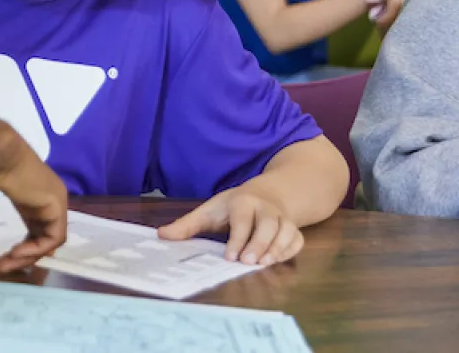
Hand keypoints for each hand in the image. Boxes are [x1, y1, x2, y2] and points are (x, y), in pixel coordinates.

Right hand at [0, 128, 67, 272]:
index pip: (37, 225)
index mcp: (30, 191)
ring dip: (27, 256)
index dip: (24, 245)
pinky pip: (54, 238)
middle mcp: (46, 195)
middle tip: (1, 267)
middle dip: (24, 255)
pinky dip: (35, 250)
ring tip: (4, 264)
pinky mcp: (57, 204)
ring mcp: (54, 199)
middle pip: (44, 235)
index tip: (3, 258)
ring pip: (49, 240)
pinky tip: (15, 253)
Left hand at [156, 187, 304, 265]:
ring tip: (264, 263)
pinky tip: (277, 260)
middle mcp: (266, 209)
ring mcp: (282, 218)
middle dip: (259, 243)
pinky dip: (289, 250)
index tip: (230, 256)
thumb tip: (161, 235)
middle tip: (248, 262)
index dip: (237, 238)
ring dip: (277, 247)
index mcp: (243, 202)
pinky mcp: (293, 228)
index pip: (242, 219)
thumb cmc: (232, 207)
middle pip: (268, 225)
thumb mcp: (209, 211)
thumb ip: (187, 225)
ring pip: (286, 231)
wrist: (267, 194)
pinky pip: (297, 239)